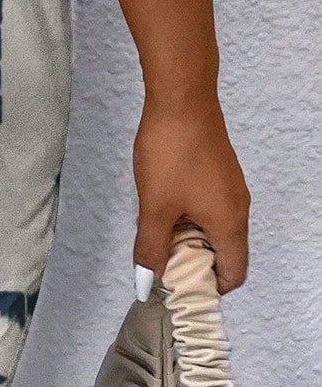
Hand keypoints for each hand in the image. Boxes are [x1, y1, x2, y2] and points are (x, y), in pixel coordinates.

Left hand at [131, 88, 249, 299]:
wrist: (181, 99)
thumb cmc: (171, 154)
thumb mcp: (155, 207)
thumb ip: (151, 248)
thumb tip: (148, 284)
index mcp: (231, 224)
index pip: (233, 275)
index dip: (207, 288)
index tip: (175, 285)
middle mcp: (238, 209)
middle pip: (223, 253)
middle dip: (191, 262)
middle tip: (158, 257)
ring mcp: (230, 188)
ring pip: (213, 228)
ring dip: (186, 237)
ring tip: (154, 229)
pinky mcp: (218, 171)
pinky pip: (208, 207)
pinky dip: (188, 215)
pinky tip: (160, 203)